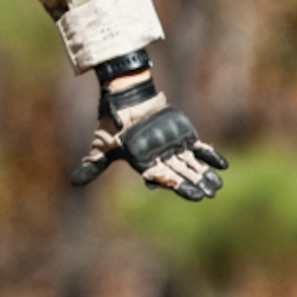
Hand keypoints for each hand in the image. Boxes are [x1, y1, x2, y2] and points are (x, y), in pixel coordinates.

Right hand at [70, 85, 227, 200]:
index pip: (164, 178)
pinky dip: (210, 155)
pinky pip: (198, 148)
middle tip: (211, 193)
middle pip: (181, 173)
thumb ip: (94, 165)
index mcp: (144, 164)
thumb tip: (74, 182)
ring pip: (191, 164)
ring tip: (217, 186)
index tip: (196, 196)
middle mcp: (161, 159)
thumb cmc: (113, 124)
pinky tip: (222, 165)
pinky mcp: (182, 136)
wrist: (126, 100)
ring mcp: (173, 148)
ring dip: (204, 174)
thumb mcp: (103, 146)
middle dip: (196, 183)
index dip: (179, 186)